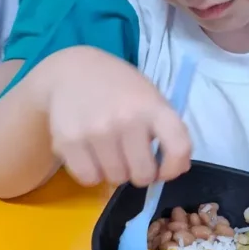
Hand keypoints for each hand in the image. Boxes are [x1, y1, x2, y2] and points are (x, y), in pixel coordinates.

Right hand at [38, 47, 191, 186]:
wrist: (72, 70)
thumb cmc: (118, 88)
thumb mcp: (148, 97)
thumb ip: (163, 129)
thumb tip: (171, 170)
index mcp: (153, 107)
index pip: (178, 148)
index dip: (175, 167)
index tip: (165, 170)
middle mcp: (127, 119)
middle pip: (143, 174)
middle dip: (140, 173)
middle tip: (131, 160)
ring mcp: (97, 131)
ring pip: (115, 179)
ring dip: (115, 172)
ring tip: (109, 153)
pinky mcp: (69, 140)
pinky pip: (88, 178)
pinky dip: (91, 173)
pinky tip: (91, 155)